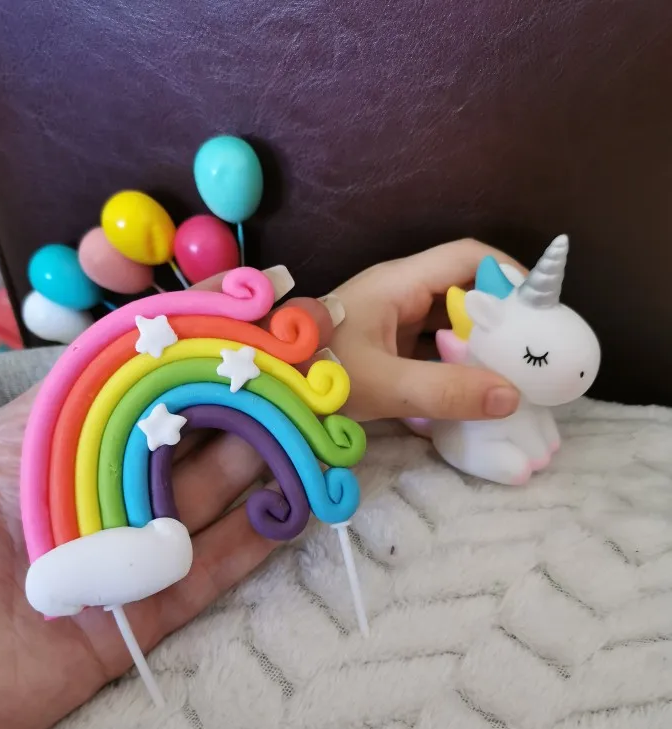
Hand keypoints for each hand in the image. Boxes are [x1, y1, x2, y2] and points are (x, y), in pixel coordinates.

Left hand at [0, 284, 332, 728]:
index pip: (146, 380)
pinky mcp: (143, 618)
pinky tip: (291, 507)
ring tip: (312, 427)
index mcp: (67, 442)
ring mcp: (127, 555)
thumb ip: (75, 388)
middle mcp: (102, 491)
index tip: (256, 310)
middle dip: (244, 398)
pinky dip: (252, 543)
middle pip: (186, 440)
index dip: (198, 344)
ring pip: (207, 502)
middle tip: (304, 369)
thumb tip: (141, 322)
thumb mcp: (12, 441)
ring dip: (262, 464)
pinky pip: (208, 575)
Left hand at [327, 239, 525, 421]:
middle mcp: (398, 293)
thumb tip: (511, 397)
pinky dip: (455, 359)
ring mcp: (390, 319)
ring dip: (478, 340)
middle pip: (463, 289)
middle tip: (531, 347)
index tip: (537, 308)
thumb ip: (445, 391)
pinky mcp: (385, 345)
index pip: (466, 257)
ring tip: (512, 369)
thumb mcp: (383, 385)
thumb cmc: (315, 375)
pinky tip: (473, 385)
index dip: (506, 274)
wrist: (265, 388)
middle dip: (499, 314)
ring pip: (448, 319)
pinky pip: (431, 343)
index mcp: (399, 284)